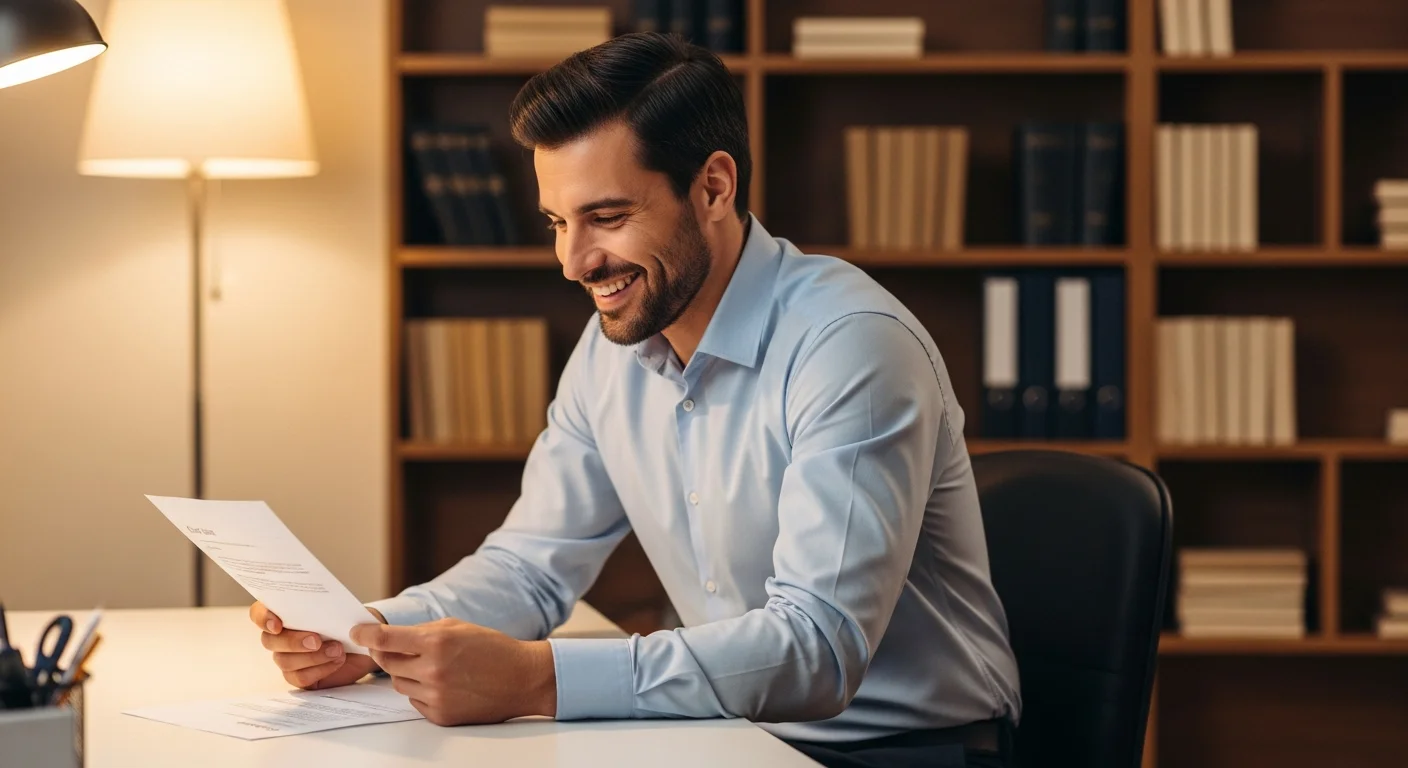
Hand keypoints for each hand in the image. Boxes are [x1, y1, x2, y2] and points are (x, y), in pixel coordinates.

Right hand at [249, 601, 382, 689]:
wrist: (365, 642)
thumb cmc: (350, 620)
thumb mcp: (344, 607)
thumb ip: (332, 605)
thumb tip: (326, 605)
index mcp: (284, 612)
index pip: (259, 613)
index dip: (263, 618)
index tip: (278, 624)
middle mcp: (280, 636)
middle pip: (269, 641)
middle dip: (293, 641)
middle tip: (316, 640)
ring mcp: (287, 658)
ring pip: (284, 661)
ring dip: (312, 656)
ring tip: (338, 650)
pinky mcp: (299, 676)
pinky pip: (300, 678)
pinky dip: (320, 669)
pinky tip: (337, 661)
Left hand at [350, 618, 556, 725]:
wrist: (522, 678)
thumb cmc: (492, 648)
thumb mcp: (457, 627)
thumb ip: (422, 631)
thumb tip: (389, 637)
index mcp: (437, 642)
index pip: (385, 639)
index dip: (365, 635)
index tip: (356, 633)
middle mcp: (433, 670)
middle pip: (387, 663)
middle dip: (388, 654)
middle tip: (397, 649)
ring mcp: (436, 696)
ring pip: (400, 684)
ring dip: (407, 674)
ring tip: (432, 667)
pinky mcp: (440, 715)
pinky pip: (415, 702)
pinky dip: (422, 692)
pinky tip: (444, 684)